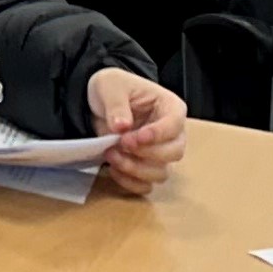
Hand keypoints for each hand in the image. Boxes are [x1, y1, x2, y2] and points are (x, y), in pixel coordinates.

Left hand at [86, 69, 189, 193]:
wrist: (98, 101)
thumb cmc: (113, 87)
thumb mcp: (111, 86)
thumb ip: (117, 105)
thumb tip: (122, 126)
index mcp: (170, 107)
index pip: (174, 125)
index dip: (157, 135)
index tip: (134, 138)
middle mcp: (171, 133)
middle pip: (174, 152)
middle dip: (146, 153)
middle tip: (121, 144)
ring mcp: (159, 153)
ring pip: (160, 173)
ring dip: (135, 169)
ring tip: (111, 155)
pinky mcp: (145, 167)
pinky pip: (145, 185)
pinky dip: (129, 182)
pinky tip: (113, 169)